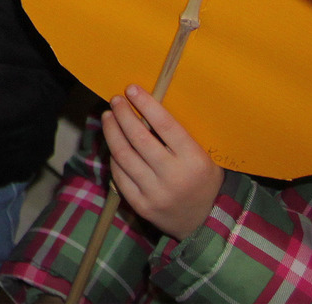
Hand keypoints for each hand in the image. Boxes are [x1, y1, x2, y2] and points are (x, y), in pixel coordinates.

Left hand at [102, 85, 223, 238]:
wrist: (203, 223)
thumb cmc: (201, 180)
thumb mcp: (203, 156)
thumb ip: (179, 136)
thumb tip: (146, 105)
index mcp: (194, 160)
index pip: (165, 125)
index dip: (145, 104)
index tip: (131, 89)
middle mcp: (174, 176)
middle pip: (139, 138)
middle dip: (123, 114)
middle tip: (116, 100)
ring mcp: (156, 193)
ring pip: (124, 155)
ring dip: (112, 131)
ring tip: (108, 117)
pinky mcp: (141, 205)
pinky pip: (119, 175)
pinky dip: (114, 157)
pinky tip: (113, 144)